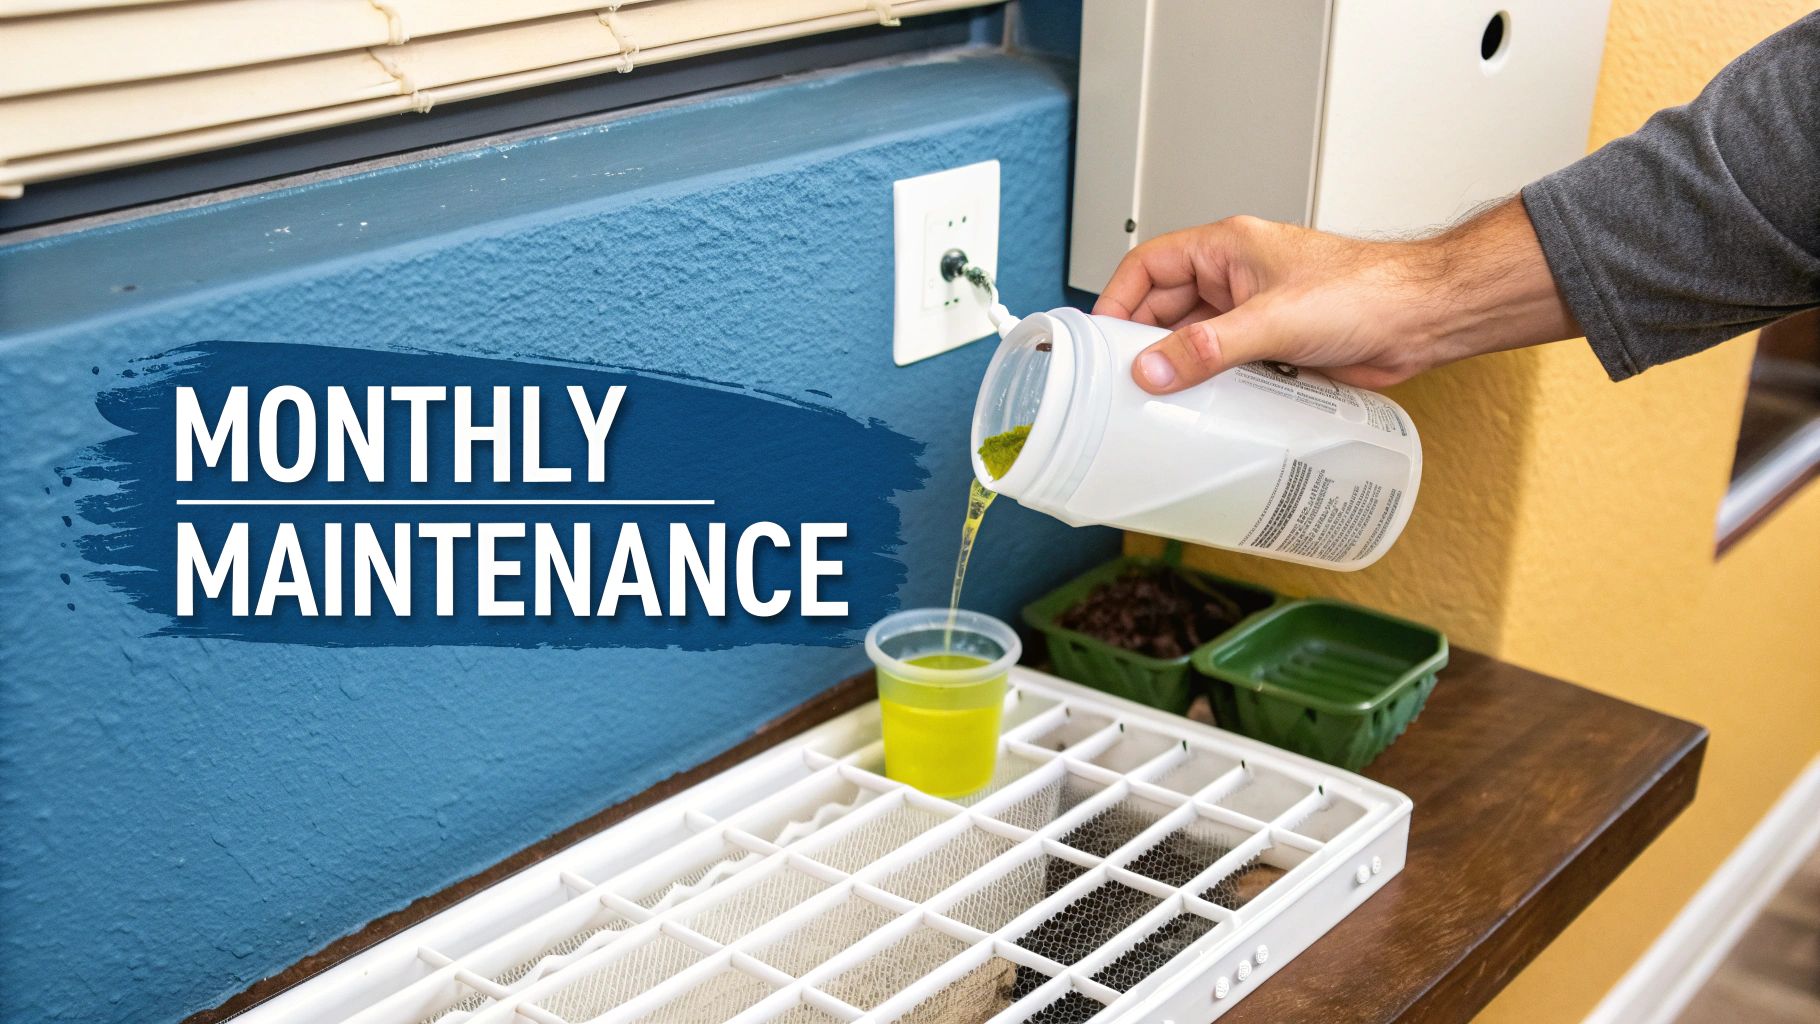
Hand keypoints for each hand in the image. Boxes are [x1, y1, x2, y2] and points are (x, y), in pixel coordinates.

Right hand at [1094, 198, 1580, 393]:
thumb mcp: (1273, 319)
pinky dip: (1209, 387)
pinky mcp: (1273, 347)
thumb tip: (1151, 370)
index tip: (1100, 343)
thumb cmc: (1367, 291)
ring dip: (1179, 369)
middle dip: (1144, 344)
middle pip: (1164, 309)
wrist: (1424, 319)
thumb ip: (1208, 348)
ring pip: (1193, 342)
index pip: (1148, 266)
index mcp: (1226, 249)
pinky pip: (1224, 366)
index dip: (1117, 301)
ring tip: (1158, 402)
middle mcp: (1235, 278)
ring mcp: (1253, 313)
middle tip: (1124, 383)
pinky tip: (1202, 411)